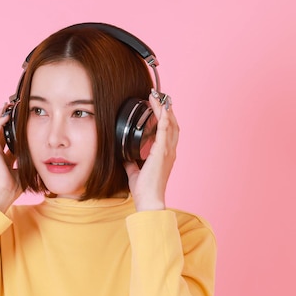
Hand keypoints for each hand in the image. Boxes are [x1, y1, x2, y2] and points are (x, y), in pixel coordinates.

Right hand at [0, 104, 22, 212]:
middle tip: (12, 106)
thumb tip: (42, 153)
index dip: (13, 126)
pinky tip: (6, 115)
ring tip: (7, 105)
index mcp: (4, 156)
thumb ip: (30, 159)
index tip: (20, 117)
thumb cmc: (14, 186)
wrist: (4, 193)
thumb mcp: (26, 168)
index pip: (8, 136)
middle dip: (5, 116)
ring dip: (0, 115)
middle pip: (0, 128)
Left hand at [124, 90, 179, 210]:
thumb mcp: (134, 171)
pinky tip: (161, 109)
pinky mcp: (163, 152)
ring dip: (164, 109)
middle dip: (166, 108)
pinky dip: (164, 118)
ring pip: (170, 124)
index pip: (168, 131)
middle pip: (172, 123)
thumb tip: (123, 156)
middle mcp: (169, 150)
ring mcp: (168, 151)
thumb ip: (131, 162)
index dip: (165, 117)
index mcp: (164, 154)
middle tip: (158, 96)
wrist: (149, 199)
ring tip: (158, 96)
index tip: (158, 105)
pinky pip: (165, 131)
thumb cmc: (145, 189)